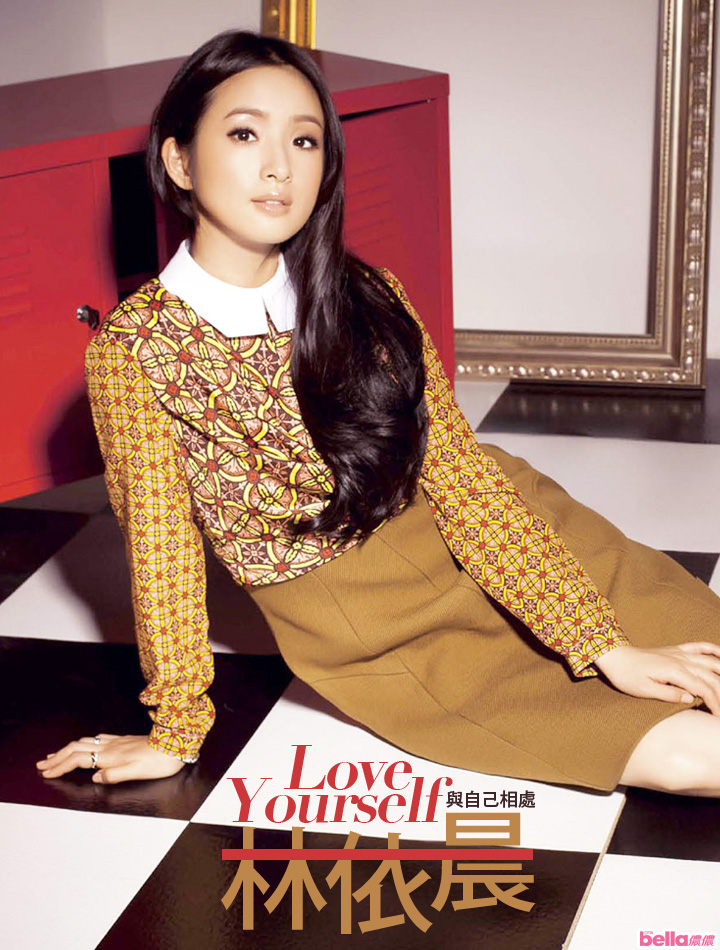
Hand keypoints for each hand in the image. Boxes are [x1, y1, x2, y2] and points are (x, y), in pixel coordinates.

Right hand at [35, 733, 185, 783]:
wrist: (176, 744)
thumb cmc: (158, 762)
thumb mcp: (136, 772)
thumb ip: (114, 775)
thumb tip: (94, 777)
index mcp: (110, 756)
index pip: (78, 760)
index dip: (61, 767)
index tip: (46, 773)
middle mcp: (111, 747)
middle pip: (77, 749)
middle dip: (58, 757)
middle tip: (42, 764)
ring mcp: (117, 742)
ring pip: (86, 742)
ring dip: (68, 749)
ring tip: (57, 754)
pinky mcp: (125, 740)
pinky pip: (98, 739)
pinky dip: (85, 743)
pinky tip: (87, 743)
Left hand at [594, 642, 719, 714]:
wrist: (615, 656)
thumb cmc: (626, 675)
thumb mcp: (644, 690)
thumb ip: (669, 694)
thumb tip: (690, 698)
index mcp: (675, 671)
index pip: (703, 689)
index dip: (715, 704)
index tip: (718, 718)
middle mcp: (680, 660)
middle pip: (711, 677)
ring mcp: (679, 653)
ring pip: (710, 662)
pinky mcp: (675, 650)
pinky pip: (698, 646)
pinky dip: (713, 649)